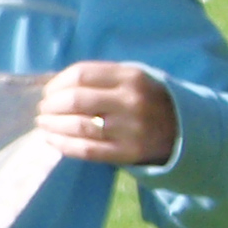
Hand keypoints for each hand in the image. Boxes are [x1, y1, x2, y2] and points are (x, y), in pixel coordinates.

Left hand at [37, 61, 174, 165]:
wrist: (184, 130)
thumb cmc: (147, 100)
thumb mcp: (132, 79)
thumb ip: (100, 78)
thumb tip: (53, 84)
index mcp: (131, 77)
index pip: (80, 74)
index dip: (56, 83)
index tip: (48, 91)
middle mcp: (131, 101)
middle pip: (74, 100)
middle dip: (50, 105)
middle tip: (43, 109)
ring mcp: (130, 129)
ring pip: (77, 126)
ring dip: (52, 125)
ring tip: (43, 123)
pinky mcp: (127, 152)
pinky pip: (86, 150)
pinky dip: (63, 144)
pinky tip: (52, 140)